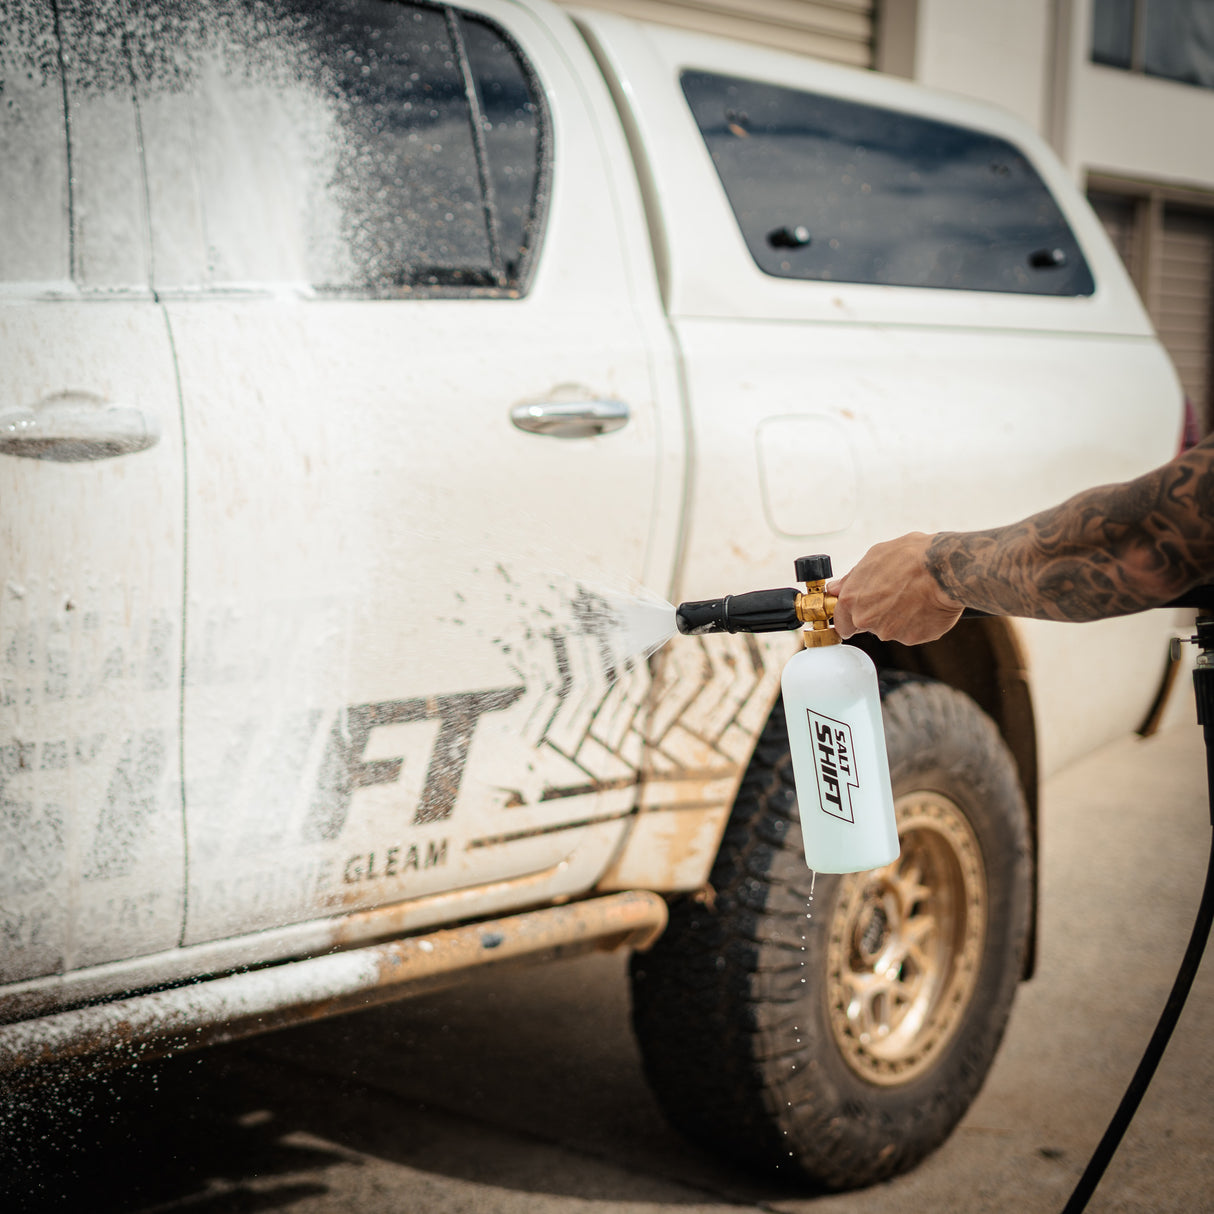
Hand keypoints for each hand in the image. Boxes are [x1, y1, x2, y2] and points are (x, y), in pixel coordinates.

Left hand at [828, 533, 963, 644]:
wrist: (945, 569)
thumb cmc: (910, 557)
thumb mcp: (874, 557)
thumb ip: (851, 578)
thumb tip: (835, 588)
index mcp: (851, 600)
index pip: (841, 622)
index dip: (849, 618)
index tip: (856, 616)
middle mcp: (865, 619)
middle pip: (865, 626)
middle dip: (876, 615)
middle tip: (894, 596)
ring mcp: (888, 632)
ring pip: (889, 630)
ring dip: (898, 618)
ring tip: (914, 596)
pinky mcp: (911, 638)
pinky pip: (911, 633)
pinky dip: (917, 623)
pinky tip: (925, 605)